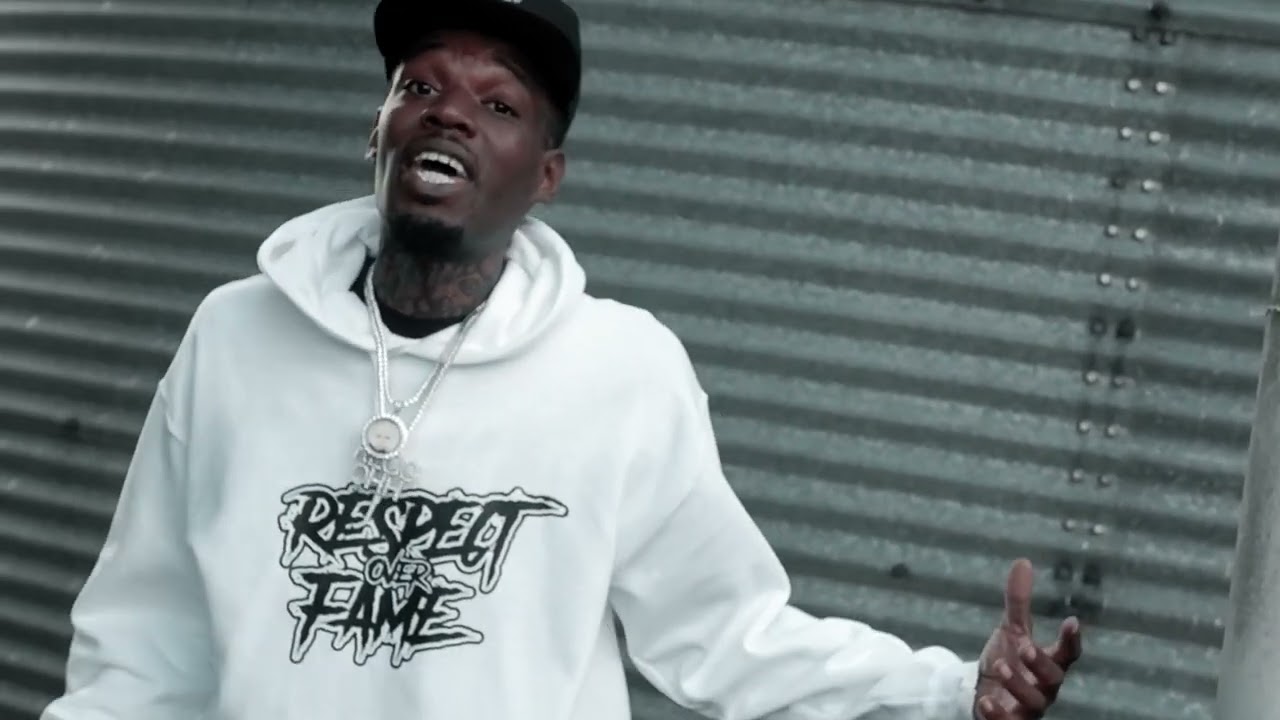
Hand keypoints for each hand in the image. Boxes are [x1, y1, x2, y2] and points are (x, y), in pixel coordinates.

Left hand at [973, 559, 1082, 718]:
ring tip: (1002, 666)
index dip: (1072, 639)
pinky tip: (985, 701)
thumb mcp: (1011, 630)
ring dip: (1019, 686)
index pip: (1069, 653)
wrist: (987, 694)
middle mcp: (1044, 686)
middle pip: (1054, 678)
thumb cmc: (1009, 661)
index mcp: (1049, 663)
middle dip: (1042, 663)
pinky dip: (998, 715)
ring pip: (1035, 703)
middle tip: (1026, 647)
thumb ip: (1018, 602)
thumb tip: (1023, 562)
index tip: (1072, 621)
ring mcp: (1028, 707)